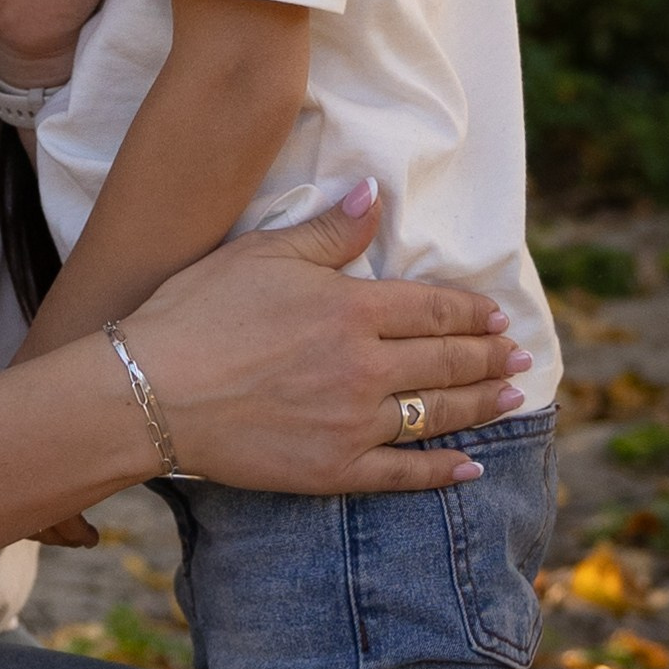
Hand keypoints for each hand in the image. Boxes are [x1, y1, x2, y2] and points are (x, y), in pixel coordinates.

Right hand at [120, 181, 531, 496]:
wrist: (149, 392)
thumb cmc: (196, 313)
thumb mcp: (262, 254)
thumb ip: (328, 231)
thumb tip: (374, 193)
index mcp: (351, 310)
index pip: (433, 310)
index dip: (471, 314)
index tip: (496, 317)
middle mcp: (364, 368)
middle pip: (445, 361)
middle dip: (489, 358)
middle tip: (518, 358)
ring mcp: (352, 424)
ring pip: (435, 414)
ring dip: (481, 405)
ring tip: (511, 398)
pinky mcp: (332, 470)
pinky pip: (403, 475)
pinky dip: (443, 472)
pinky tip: (472, 466)